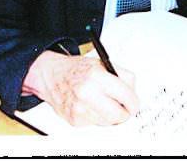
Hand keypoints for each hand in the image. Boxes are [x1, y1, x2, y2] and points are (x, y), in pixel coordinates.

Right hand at [23, 51, 138, 126]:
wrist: (52, 76)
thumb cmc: (77, 69)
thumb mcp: (102, 63)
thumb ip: (122, 76)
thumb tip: (133, 92)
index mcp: (96, 76)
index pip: (126, 96)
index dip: (133, 102)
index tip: (134, 103)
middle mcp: (87, 93)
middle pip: (118, 115)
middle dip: (124, 112)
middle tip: (124, 108)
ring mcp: (79, 108)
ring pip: (108, 122)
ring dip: (110, 115)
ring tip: (103, 102)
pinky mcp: (74, 120)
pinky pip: (96, 124)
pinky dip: (97, 117)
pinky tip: (90, 106)